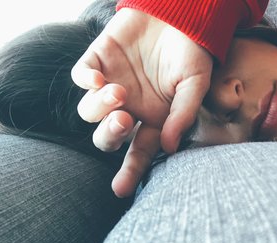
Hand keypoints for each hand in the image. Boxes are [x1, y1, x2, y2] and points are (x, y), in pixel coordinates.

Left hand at [71, 8, 212, 196]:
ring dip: (99, 107)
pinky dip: (85, 81)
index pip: (139, 150)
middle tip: (123, 122)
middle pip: (106, 136)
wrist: (182, 15)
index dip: (130, 171)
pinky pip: (80, 77)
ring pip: (88, 111)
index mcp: (154, 118)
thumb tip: (169, 147)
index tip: (121, 190)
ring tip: (119, 93)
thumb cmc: (192, 52)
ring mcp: (112, 84)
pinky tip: (99, 79)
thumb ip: (182, 114)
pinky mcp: (98, 60)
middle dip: (109, 135)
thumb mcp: (195, 85)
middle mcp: (130, 107)